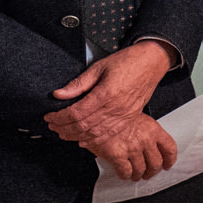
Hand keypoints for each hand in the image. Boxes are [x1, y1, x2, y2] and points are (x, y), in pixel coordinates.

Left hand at [46, 40, 174, 141]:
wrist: (152, 62)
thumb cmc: (128, 62)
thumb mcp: (99, 67)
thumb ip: (79, 83)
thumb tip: (59, 94)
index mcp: (107, 93)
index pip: (77, 113)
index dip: (60, 117)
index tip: (50, 116)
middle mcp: (116, 107)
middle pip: (84, 126)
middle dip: (64, 128)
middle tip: (52, 126)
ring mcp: (124, 114)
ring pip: (95, 133)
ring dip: (76, 136)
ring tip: (63, 133)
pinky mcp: (130, 117)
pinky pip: (110, 134)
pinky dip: (95, 140)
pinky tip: (83, 140)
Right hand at [79, 112, 177, 181]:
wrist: (97, 113)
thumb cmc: (114, 113)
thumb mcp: (137, 117)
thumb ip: (145, 131)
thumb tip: (149, 143)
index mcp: (152, 129)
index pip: (169, 148)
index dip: (169, 159)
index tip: (167, 164)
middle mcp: (145, 140)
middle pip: (156, 162)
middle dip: (152, 171)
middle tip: (148, 173)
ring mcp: (132, 149)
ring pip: (141, 169)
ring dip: (138, 175)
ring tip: (135, 176)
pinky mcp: (118, 156)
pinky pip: (126, 171)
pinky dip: (126, 175)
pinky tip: (124, 175)